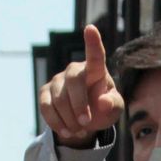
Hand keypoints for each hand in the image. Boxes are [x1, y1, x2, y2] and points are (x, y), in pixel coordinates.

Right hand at [38, 24, 123, 146]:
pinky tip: (67, 131)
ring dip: (70, 119)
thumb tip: (102, 101)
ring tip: (80, 130)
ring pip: (59, 99)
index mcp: (96, 71)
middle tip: (87, 123)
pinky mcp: (45, 92)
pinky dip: (56, 122)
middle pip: (73, 82)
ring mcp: (58, 80)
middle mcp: (75, 70)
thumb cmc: (104, 108)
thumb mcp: (115, 109)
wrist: (86, 120)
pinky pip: (46, 106)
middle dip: (79, 105)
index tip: (90, 29)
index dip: (93, 42)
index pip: (95, 55)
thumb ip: (113, 104)